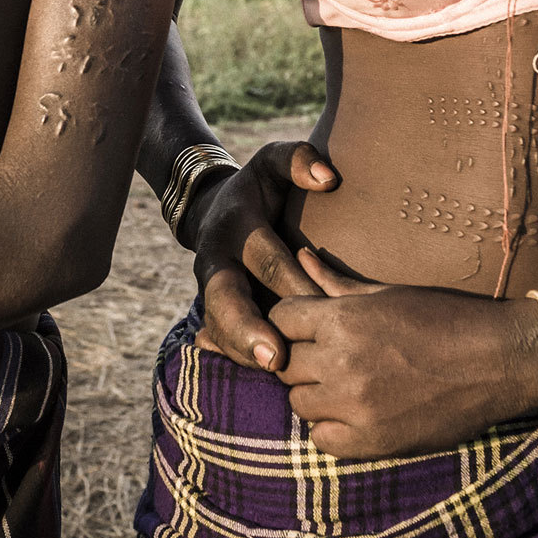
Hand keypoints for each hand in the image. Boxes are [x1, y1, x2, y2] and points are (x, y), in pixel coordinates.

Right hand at [190, 141, 340, 372]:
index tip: (311, 307)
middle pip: (224, 300)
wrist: (214, 208)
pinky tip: (262, 378)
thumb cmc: (259, 188)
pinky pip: (219, 338)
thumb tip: (329, 178)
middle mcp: (216, 260)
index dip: (288, 284)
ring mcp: (209, 289)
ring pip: (217, 326)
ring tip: (272, 376)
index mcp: (236, 225)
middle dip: (247, 331)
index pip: (265, 258)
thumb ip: (298, 160)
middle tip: (276, 360)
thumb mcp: (272, 162)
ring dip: (240, 353)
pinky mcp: (212, 309)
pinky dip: (236, 357)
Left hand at [271, 249, 537, 458]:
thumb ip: (334, 282)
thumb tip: (299, 257)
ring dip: (315, 394)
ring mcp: (356, 406)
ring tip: (346, 385)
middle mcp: (342, 362)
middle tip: (329, 358)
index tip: (309, 328)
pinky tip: (355, 414)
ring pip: (299, 403)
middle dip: (301, 358)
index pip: (279, 319)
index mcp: (344, 319)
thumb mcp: (387, 294)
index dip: (291, 322)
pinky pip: (323, 440)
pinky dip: (332, 429)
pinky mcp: (374, 442)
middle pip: (285, 364)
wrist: (503, 359)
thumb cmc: (446, 317)